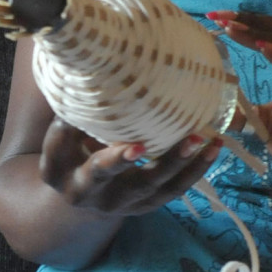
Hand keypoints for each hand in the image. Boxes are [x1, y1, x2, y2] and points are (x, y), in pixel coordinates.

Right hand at [38, 118, 221, 217]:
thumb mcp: (60, 133)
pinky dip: (195, 170)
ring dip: (177, 164)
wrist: (79, 193)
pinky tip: (213, 149)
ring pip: (150, 187)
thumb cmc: (69, 148)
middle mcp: (85, 193)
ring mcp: (117, 204)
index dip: (84, 143)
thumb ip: (73, 109)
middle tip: (147, 144)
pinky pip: (173, 191)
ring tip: (201, 139)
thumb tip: (89, 65)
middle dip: (126, 160)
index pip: (62, 149)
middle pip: (109, 177)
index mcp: (58, 171)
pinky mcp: (144, 206)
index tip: (112, 134)